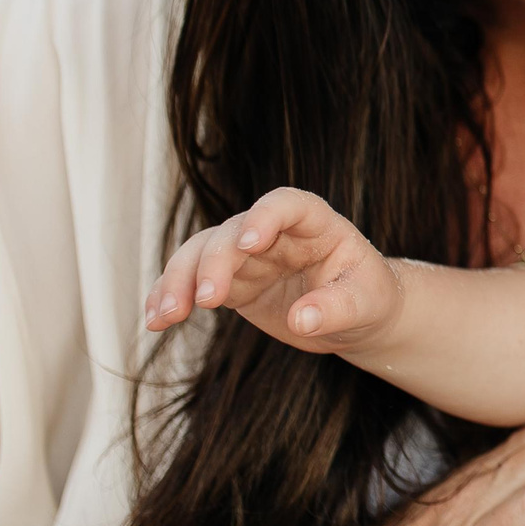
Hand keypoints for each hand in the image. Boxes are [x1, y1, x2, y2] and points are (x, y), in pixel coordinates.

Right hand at [142, 187, 402, 353]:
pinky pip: (193, 283)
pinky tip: (155, 321)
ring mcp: (248, 256)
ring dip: (178, 281)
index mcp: (314, 224)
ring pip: (201, 255)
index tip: (250, 242)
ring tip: (165, 316)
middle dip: (214, 263)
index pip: (285, 204)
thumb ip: (337, 308)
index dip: (265, 216)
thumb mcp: (366, 304)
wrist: (356, 315)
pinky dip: (171, 298)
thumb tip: (303, 319)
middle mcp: (274, 233)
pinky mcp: (232, 282)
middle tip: (207, 300)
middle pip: (231, 233)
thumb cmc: (369, 298)